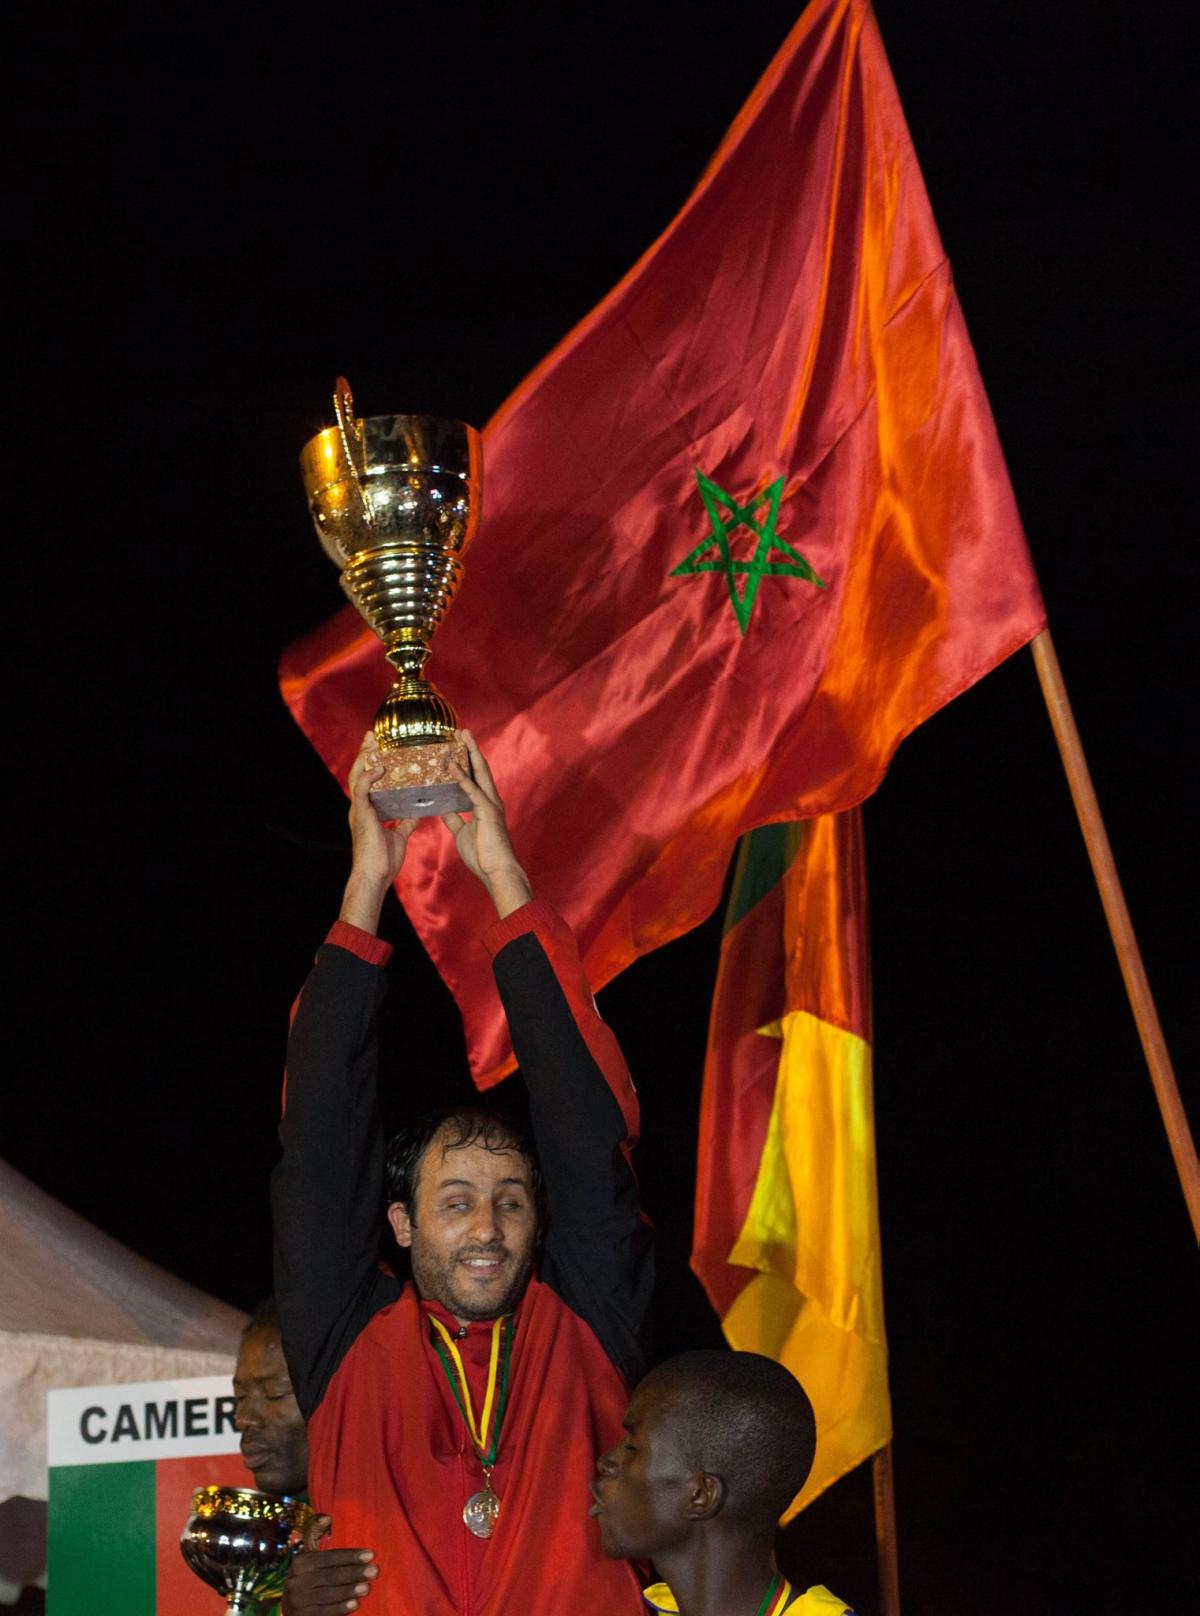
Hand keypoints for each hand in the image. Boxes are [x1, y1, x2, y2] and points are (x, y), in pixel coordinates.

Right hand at [285, 1514, 378, 1611]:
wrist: (291, 1608)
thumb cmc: (308, 1577)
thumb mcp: (310, 1555)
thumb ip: (317, 1533)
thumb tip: (327, 1517)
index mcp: (300, 1562)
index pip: (329, 1557)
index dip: (350, 1556)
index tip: (371, 1554)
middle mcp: (296, 1581)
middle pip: (330, 1576)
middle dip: (354, 1573)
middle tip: (375, 1571)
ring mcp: (297, 1601)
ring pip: (328, 1594)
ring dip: (349, 1591)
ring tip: (367, 1587)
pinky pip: (324, 1613)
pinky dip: (340, 1608)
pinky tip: (355, 1604)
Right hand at [340, 731, 418, 933]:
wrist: (375, 876)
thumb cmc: (384, 861)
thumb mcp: (398, 836)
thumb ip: (405, 822)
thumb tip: (417, 813)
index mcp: (368, 810)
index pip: (367, 780)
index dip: (371, 763)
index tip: (379, 747)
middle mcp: (360, 807)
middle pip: (359, 772)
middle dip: (366, 753)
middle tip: (373, 736)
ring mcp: (359, 810)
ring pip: (357, 776)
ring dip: (365, 758)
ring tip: (373, 743)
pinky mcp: (362, 816)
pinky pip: (362, 791)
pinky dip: (370, 777)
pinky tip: (379, 767)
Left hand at [441, 730, 531, 917]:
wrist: (496, 871)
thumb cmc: (482, 855)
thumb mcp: (462, 833)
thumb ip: (455, 819)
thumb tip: (443, 810)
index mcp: (485, 804)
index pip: (476, 776)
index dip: (468, 760)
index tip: (459, 745)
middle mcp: (490, 800)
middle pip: (480, 768)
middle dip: (471, 749)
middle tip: (462, 731)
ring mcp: (491, 804)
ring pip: (480, 773)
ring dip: (470, 753)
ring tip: (461, 736)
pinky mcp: (488, 813)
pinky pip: (473, 792)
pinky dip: (462, 778)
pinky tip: (452, 766)